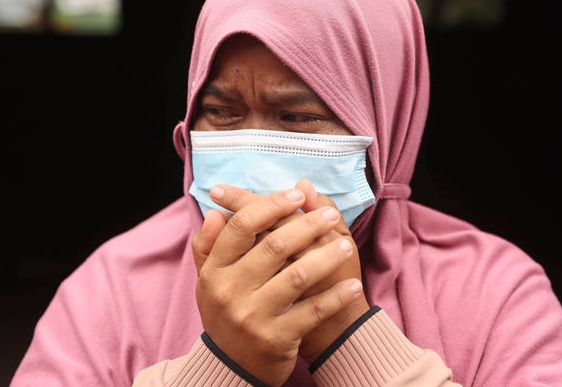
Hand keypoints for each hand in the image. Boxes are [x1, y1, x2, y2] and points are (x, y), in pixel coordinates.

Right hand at [191, 184, 363, 385]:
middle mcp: (230, 291)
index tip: (297, 193)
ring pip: (298, 275)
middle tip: (330, 216)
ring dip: (327, 257)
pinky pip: (313, 310)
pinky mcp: (276, 338)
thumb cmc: (227, 313)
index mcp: (214, 270)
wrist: (232, 370)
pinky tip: (352, 285)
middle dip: (308, 224)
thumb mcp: (210, 281)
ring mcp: (253, 316)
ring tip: (346, 247)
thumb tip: (216, 212)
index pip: (242, 226)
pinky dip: (336, 296)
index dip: (271, 204)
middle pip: (274, 245)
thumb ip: (209, 245)